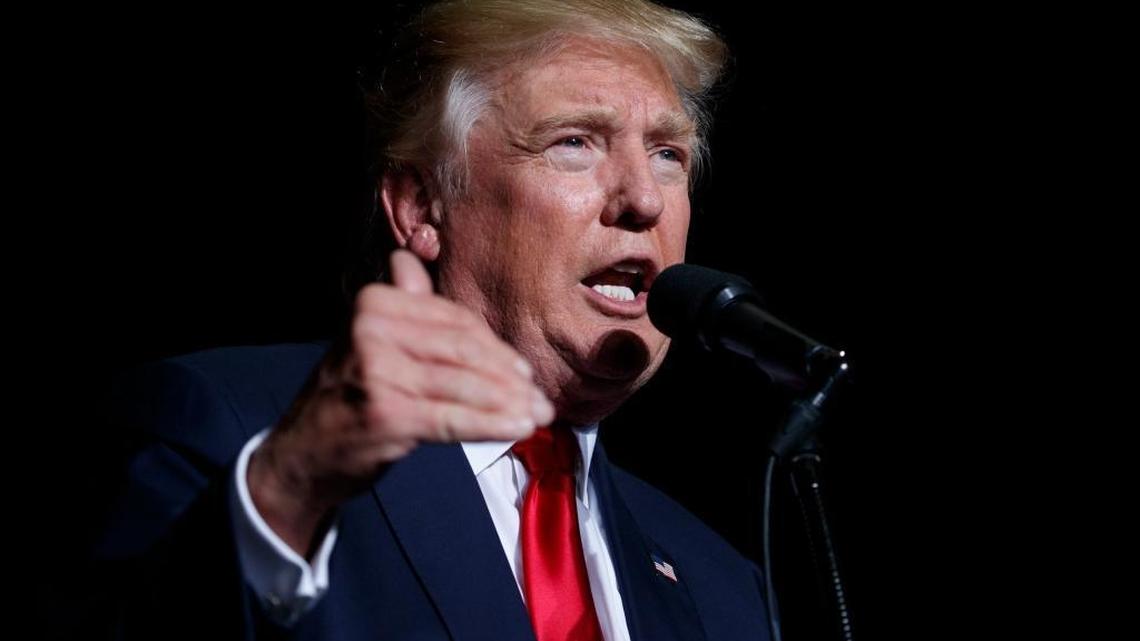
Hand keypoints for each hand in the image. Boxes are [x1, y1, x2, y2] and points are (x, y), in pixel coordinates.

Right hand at [248, 250, 552, 554]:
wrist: (304, 452)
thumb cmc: (349, 394)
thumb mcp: (369, 337)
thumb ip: (400, 301)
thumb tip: (411, 257)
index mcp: (375, 303)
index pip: (455, 321)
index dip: (495, 348)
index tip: (523, 371)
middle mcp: (372, 329)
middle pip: (464, 350)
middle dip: (509, 378)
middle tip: (541, 399)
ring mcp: (377, 371)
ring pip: (464, 385)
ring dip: (508, 404)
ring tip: (536, 416)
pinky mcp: (387, 413)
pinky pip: (454, 418)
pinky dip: (492, 424)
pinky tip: (516, 429)